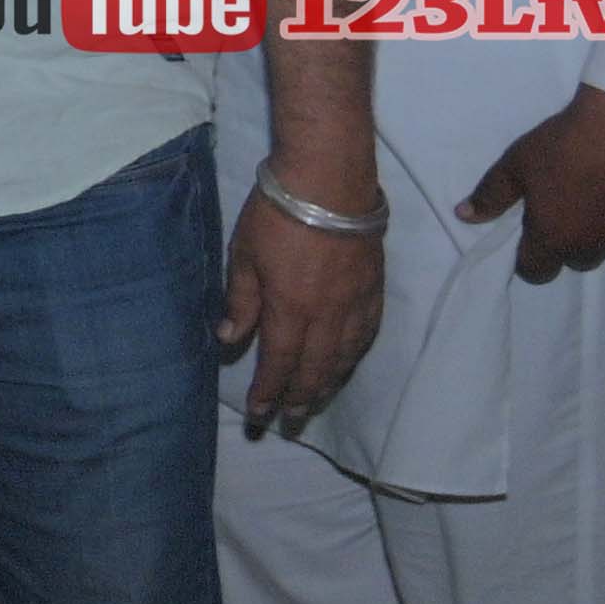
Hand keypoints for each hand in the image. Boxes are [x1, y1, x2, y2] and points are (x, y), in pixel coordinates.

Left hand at [221, 175, 387, 427]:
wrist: (330, 180)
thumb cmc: (277, 214)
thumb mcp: (243, 256)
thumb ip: (240, 301)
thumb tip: (230, 341)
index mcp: (292, 309)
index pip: (280, 362)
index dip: (270, 391)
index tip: (260, 414)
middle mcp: (328, 315)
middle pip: (316, 368)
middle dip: (301, 399)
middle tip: (290, 423)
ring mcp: (356, 302)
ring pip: (345, 356)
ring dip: (329, 383)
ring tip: (315, 401)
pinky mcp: (375, 287)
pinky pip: (367, 333)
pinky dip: (354, 355)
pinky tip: (346, 363)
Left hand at [466, 83, 604, 281]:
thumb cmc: (567, 144)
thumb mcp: (516, 164)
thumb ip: (491, 195)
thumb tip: (464, 216)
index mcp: (554, 238)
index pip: (535, 271)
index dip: (530, 259)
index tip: (531, 236)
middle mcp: (594, 247)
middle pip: (576, 260)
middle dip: (568, 242)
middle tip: (568, 206)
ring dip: (604, 233)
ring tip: (601, 197)